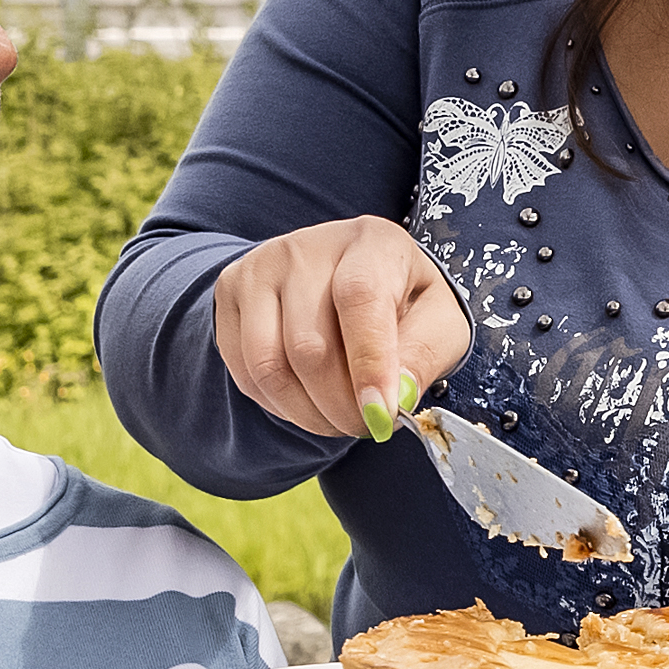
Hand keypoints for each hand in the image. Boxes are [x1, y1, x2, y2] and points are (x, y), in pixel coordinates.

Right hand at [213, 216, 472, 438]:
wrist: (344, 279)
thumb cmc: (401, 303)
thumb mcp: (438, 322)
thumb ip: (426, 354)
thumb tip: (397, 395)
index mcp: (371, 242)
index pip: (360, 298)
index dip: (369, 363)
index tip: (381, 414)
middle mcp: (306, 247)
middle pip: (310, 345)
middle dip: (340, 406)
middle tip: (365, 426)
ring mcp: (260, 268)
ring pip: (269, 366)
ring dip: (307, 413)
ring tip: (337, 418)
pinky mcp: (230, 294)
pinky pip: (245, 371)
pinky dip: (279, 404)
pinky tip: (307, 398)